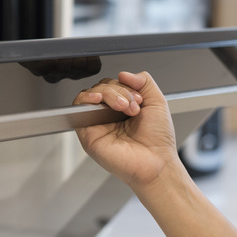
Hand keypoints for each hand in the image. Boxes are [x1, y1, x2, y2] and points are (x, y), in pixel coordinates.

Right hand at [73, 71, 180, 191]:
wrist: (156, 163)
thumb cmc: (158, 141)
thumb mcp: (157, 102)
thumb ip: (143, 81)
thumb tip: (124, 73)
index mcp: (123, 108)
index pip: (113, 84)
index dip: (124, 85)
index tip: (139, 98)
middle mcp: (108, 115)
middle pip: (101, 87)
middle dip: (119, 91)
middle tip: (133, 106)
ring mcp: (97, 123)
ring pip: (91, 94)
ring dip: (108, 94)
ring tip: (124, 107)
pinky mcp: (87, 132)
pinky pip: (78, 108)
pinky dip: (86, 99)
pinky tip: (99, 100)